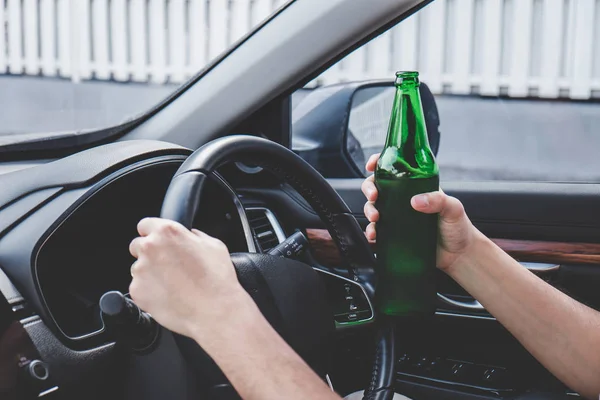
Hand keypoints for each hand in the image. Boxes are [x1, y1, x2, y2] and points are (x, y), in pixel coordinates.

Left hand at [128, 218, 250, 338]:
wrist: (214, 311)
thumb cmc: (216, 279)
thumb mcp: (214, 246)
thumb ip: (196, 236)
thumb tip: (190, 235)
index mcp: (168, 232)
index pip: (145, 224)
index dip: (152, 233)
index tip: (157, 241)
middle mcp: (150, 248)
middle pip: (138, 245)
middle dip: (150, 254)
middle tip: (168, 265)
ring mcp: (141, 270)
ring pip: (138, 268)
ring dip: (150, 273)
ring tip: (172, 284)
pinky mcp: (137, 291)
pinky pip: (139, 287)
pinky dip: (150, 291)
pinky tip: (168, 295)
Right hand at [361, 153, 479, 271]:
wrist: (458, 254)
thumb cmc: (458, 228)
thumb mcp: (453, 208)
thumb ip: (438, 201)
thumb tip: (416, 200)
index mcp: (415, 187)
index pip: (394, 170)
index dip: (380, 163)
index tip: (372, 165)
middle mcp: (402, 201)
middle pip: (377, 187)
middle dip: (369, 189)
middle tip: (374, 196)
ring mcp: (396, 218)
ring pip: (373, 209)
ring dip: (368, 211)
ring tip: (376, 219)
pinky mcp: (393, 236)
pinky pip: (376, 232)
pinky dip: (370, 233)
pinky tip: (373, 236)